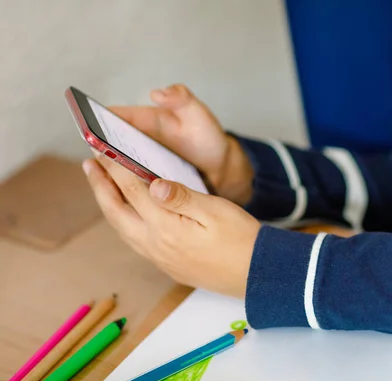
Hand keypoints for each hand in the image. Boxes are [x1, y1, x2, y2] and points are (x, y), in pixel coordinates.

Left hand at [82, 155, 259, 297]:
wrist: (257, 275)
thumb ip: (182, 197)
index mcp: (167, 227)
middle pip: (116, 212)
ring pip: (122, 229)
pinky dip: (123, 222)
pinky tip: (128, 215)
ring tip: (102, 186)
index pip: (132, 190)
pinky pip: (135, 241)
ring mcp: (160, 258)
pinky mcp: (168, 266)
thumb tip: (153, 184)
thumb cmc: (242, 240)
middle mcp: (156, 245)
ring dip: (109, 205)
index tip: (102, 148)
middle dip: (100, 186)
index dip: (115, 167)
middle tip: (89, 164)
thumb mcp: (216, 211)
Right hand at [110, 84, 253, 204]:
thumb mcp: (198, 114)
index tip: (90, 129)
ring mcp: (139, 164)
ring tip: (108, 180)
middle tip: (98, 159)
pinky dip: (126, 189)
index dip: (98, 120)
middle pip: (108, 143)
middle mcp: (136, 141)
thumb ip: (181, 99)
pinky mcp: (146, 184)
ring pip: (116, 166)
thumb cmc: (208, 137)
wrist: (222, 168)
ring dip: (110, 172)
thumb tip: (157, 93)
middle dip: (100, 149)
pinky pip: (130, 185)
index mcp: (144, 120)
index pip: (113, 116)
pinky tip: (127, 197)